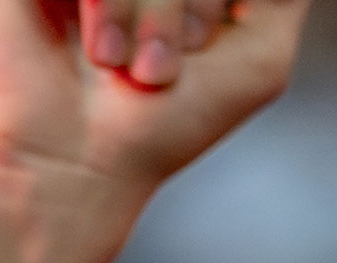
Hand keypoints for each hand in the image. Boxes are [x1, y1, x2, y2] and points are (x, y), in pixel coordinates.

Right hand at [0, 0, 307, 192]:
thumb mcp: (260, 55)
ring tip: (125, 67)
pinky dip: (108, 0)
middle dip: (187, 5)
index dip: (217, 2)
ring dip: (153, 10)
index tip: (204, 49)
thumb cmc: (161, 128)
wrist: (76, 171)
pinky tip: (99, 51)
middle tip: (159, 69)